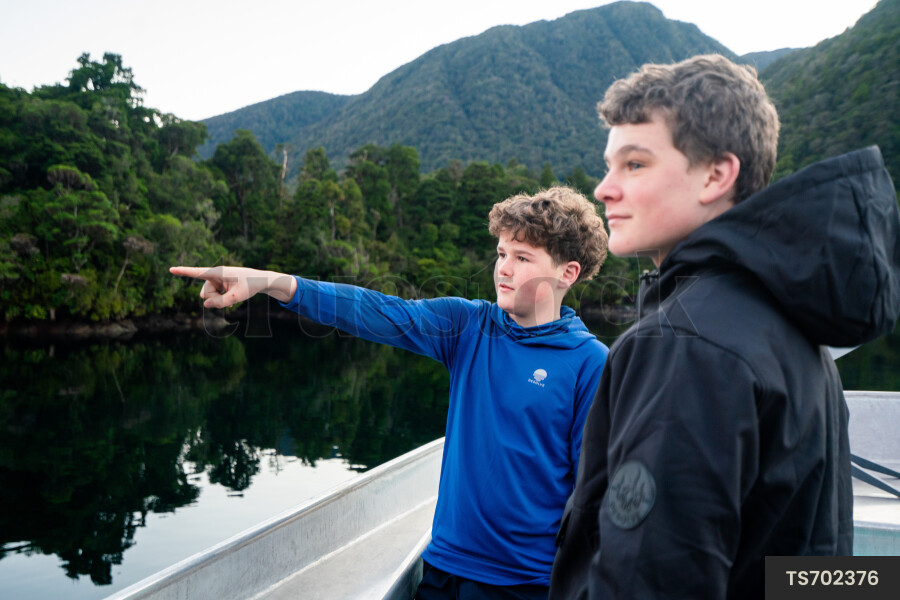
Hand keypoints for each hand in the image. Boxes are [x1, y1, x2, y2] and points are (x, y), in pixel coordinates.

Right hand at [169, 266, 295, 307]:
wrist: (260, 281)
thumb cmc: (250, 286)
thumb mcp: (237, 297)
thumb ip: (221, 303)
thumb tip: (204, 305)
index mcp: (218, 272)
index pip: (198, 272)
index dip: (183, 271)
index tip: (171, 269)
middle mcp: (214, 275)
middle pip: (205, 293)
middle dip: (215, 300)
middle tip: (231, 297)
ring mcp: (216, 280)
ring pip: (208, 296)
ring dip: (219, 300)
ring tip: (233, 297)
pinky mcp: (218, 284)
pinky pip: (212, 297)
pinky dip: (220, 301)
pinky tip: (231, 302)